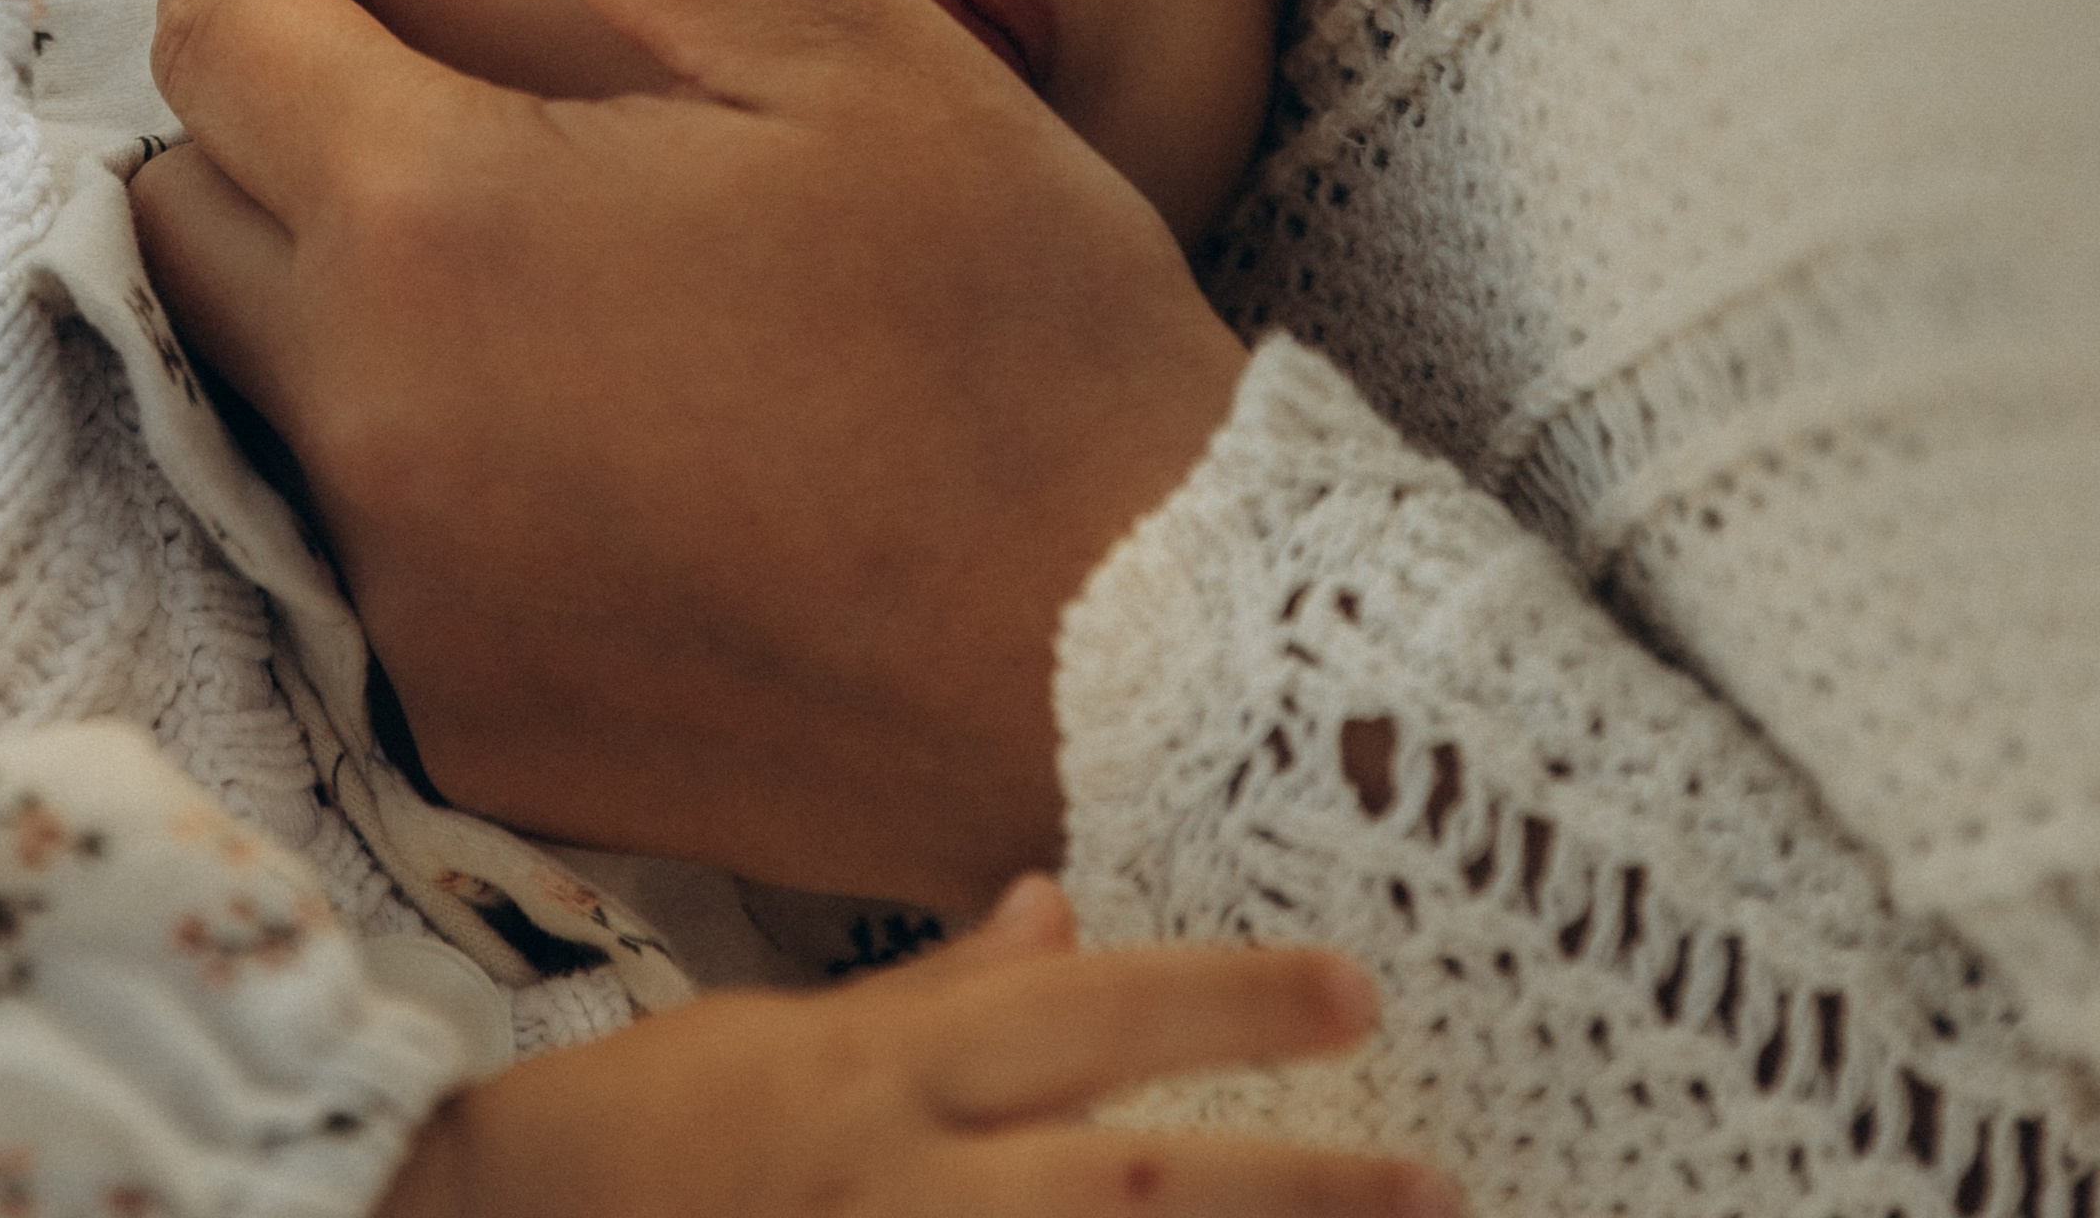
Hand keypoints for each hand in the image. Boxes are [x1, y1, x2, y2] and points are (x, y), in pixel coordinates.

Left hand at [136, 0, 1250, 913]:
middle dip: (249, 124)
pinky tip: (564, 445)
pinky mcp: (465, 730)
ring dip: (316, 306)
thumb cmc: (1005, 309)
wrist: (1140, 649)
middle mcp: (368, 424)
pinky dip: (408, 483)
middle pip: (177, 227)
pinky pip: (353, 570)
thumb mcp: (823, 31)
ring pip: (248, 404)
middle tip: (397, 78)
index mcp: (435, 217)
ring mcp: (406, 603)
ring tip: (492, 254)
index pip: (207, 41)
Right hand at [384, 877, 1448, 1217]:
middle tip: (1439, 1188)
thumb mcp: (797, 1033)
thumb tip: (1056, 910)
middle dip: (1294, 1198)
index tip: (1358, 993)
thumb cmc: (660, 1133)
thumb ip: (941, 994)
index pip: (1087, 1018)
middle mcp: (904, 1194)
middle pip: (1132, 1190)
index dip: (1225, 1002)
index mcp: (889, 1081)